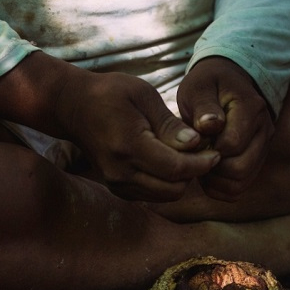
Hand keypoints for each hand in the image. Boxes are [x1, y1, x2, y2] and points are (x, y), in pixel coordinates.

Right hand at [58, 71, 219, 200]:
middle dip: (195, 172)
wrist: (73, 108)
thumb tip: (195, 143)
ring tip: (189, 156)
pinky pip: (154, 195)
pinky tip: (172, 162)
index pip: (176, 168)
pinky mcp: (119, 189)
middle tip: (205, 152)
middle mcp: (121, 171)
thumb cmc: (110, 93)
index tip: (216, 151)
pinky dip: (169, 183)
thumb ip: (170, 123)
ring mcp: (118, 184)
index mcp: (129, 145)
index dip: (202, 163)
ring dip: (183, 180)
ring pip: (166, 196)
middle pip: (174, 188)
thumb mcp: (143, 95)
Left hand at [177, 57, 274, 200]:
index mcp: (251, 108)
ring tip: (200, 162)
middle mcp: (264, 131)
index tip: (195, 139)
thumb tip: (208, 127)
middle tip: (195, 154)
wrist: (228, 83)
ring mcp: (263, 149)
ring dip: (215, 180)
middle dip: (212, 168)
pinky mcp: (256, 162)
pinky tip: (207, 171)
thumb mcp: (200, 86)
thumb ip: (204, 106)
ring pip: (241, 184)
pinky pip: (239, 188)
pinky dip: (220, 187)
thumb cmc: (209, 85)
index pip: (233, 143)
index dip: (208, 148)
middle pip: (240, 169)